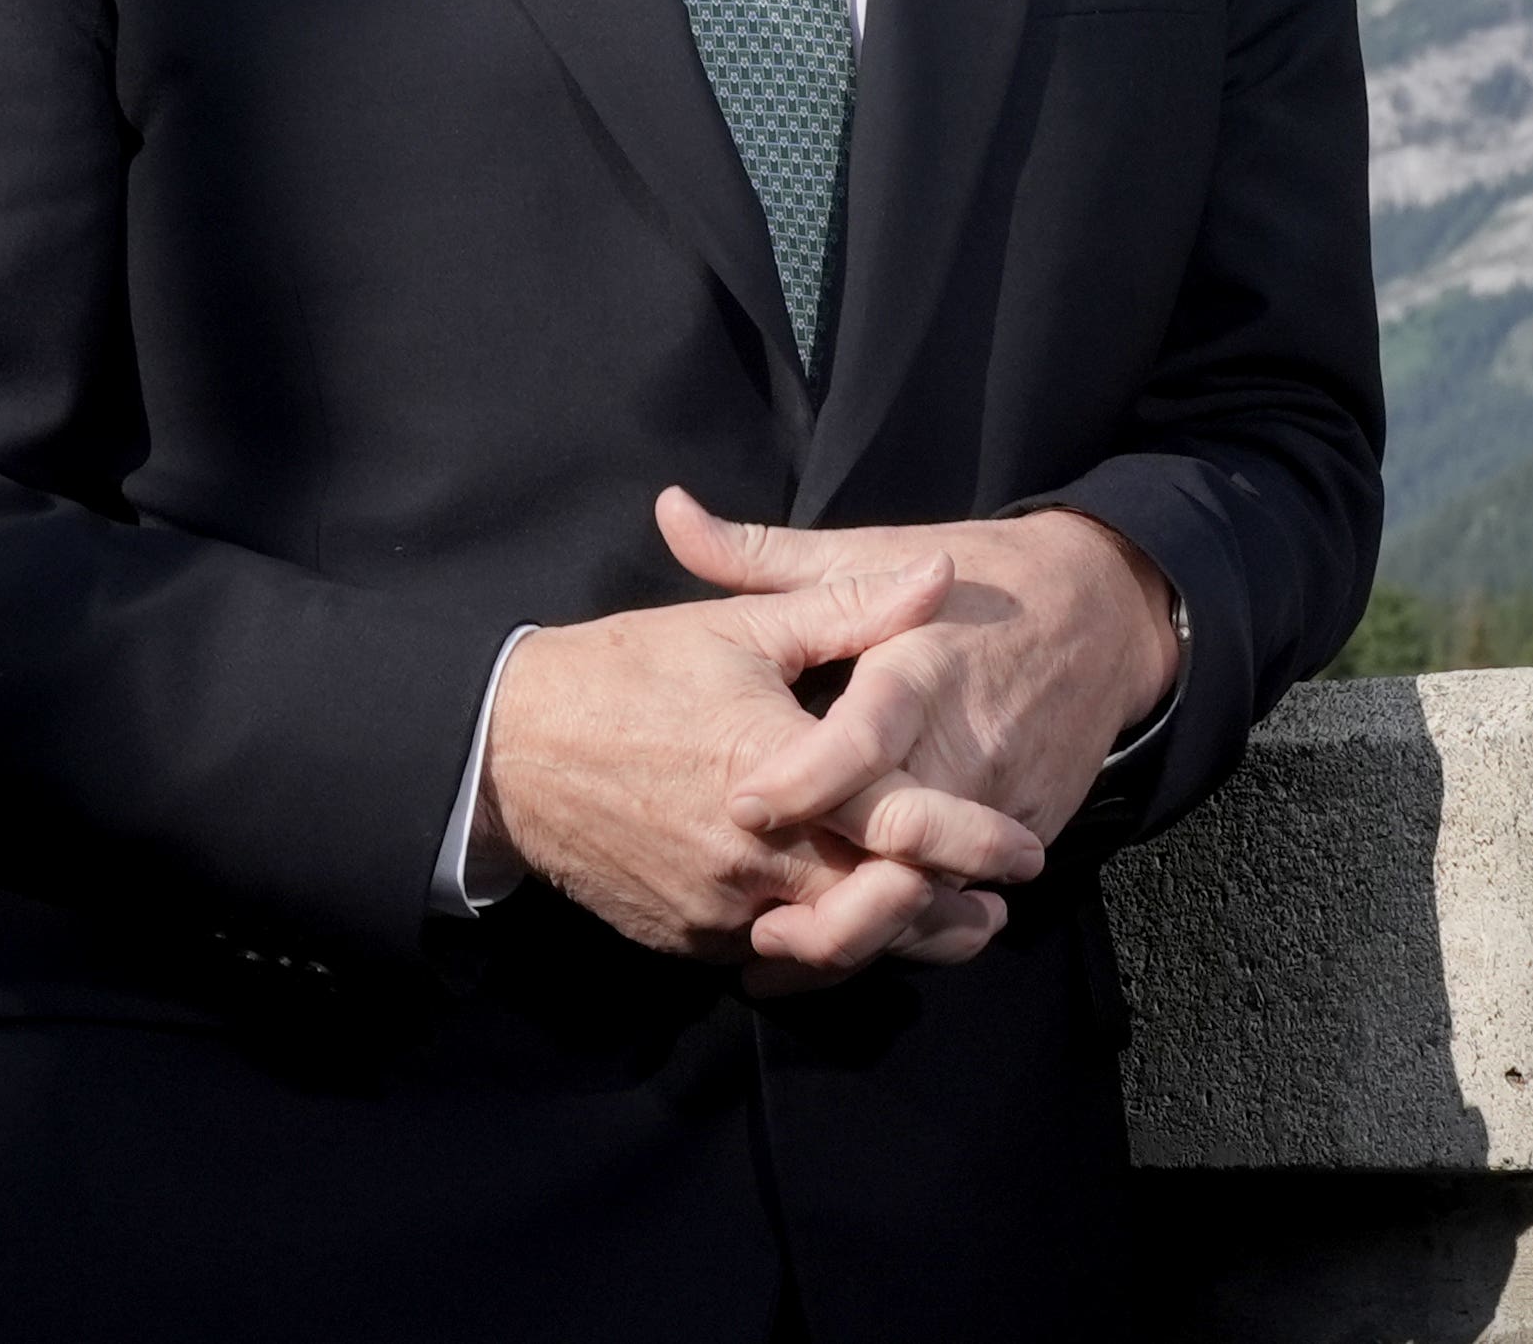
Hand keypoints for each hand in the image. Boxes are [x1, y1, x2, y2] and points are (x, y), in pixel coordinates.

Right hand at [472, 549, 1047, 986]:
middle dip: (943, 911)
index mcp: (776, 772)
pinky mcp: (685, 939)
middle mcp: (753, 858)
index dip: (972, 841)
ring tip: (942, 926)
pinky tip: (844, 924)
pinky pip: (767, 956)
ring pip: (828, 946)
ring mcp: (716, 909)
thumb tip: (937, 576)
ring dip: (888, 937)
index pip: (900, 824)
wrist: (507, 750)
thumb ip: (849, 606)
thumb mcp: (741, 627)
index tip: (1025, 852)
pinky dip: (814, 945)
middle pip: (877, 908)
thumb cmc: (626, 673)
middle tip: (995, 907)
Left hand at [661, 491, 1183, 962]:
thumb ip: (766, 555)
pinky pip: (958, 897)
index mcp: (922, 668)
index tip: (742, 805)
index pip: (867, 735)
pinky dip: (900, 932)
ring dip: (855, 933)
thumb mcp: (872, 550)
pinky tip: (828, 954)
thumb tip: (669, 513)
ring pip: (927, 890)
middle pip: (898, 844)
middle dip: (831, 897)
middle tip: (754, 932)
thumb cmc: (976, 577)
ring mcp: (1001, 798)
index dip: (808, 777)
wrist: (1106, 617)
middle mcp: (966, 743)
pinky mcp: (1025, 831)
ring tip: (770, 960)